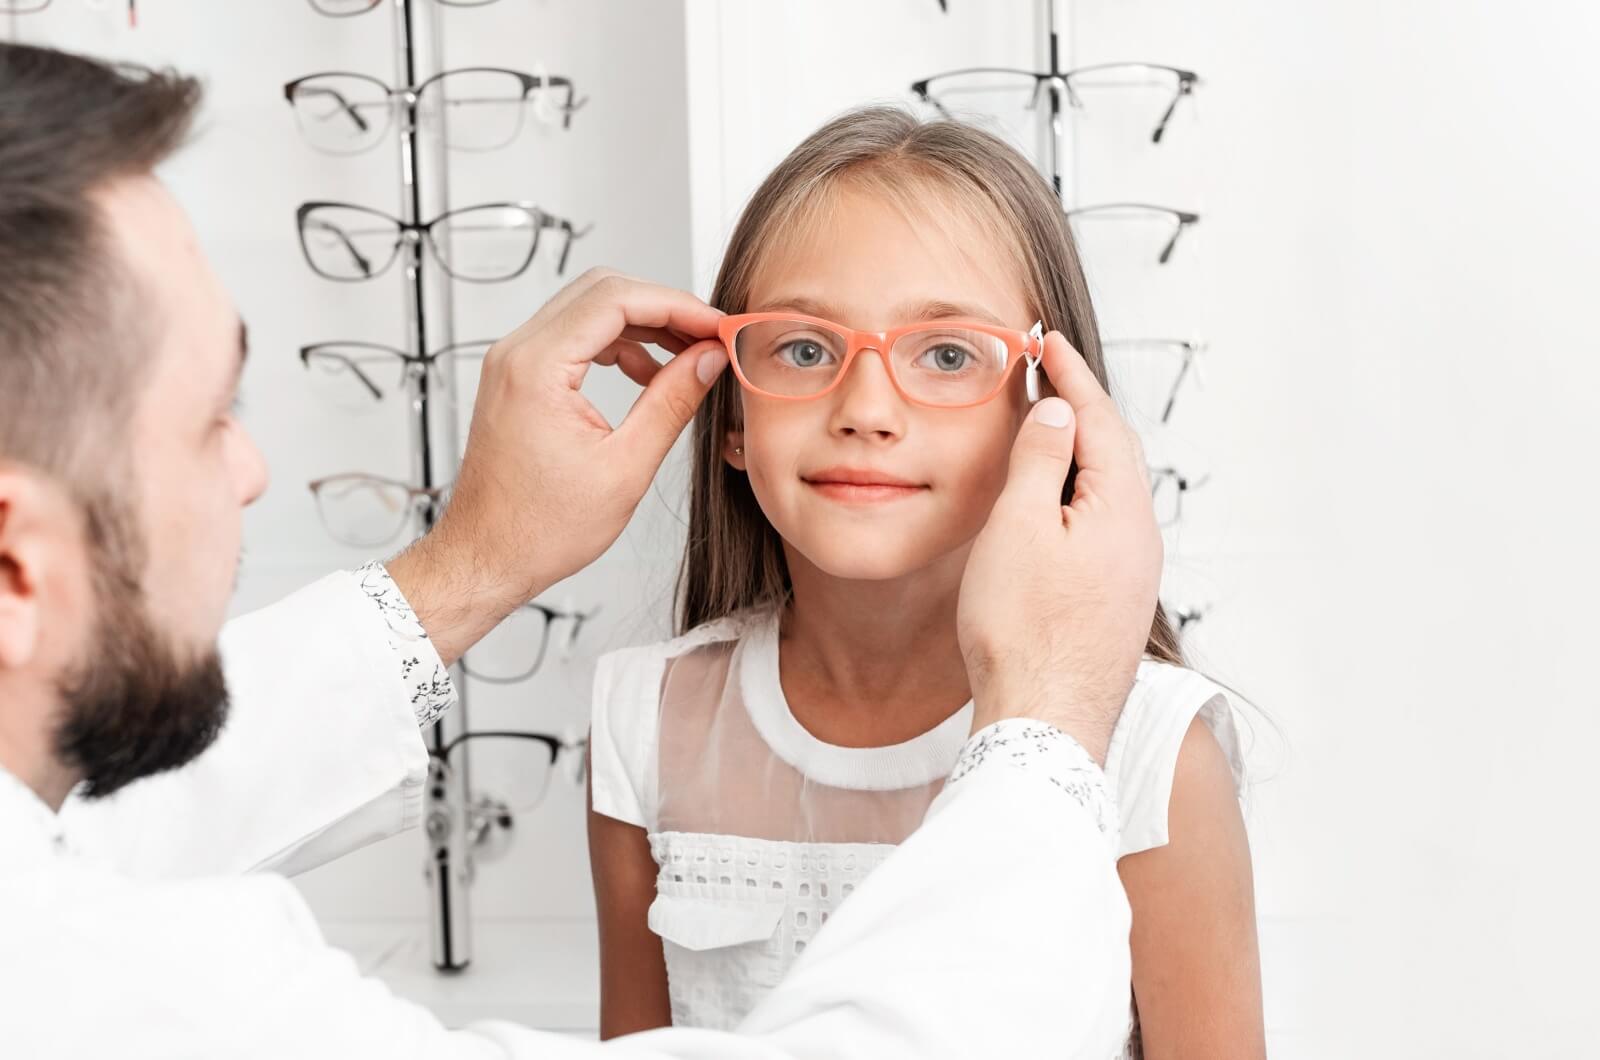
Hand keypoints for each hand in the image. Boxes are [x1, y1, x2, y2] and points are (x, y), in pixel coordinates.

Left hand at [388, 269, 728, 664]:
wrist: (486, 557)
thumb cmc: (539, 528)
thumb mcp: (624, 468)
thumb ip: (671, 403)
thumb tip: (708, 359)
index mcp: (536, 368)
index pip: (615, 299)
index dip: (677, 305)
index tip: (717, 326)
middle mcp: (516, 353)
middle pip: (601, 291)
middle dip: (662, 308)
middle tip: (708, 337)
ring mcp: (513, 363)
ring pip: (588, 309)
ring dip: (641, 325)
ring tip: (686, 359)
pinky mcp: (517, 377)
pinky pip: (573, 337)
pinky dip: (616, 344)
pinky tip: (648, 375)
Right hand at [957, 332, 1161, 763]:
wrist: (1046, 724)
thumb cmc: (1023, 630)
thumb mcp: (1018, 527)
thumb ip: (1040, 459)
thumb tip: (1060, 409)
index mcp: (1122, 508)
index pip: (1099, 418)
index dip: (1070, 375)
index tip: (1046, 341)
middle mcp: (1141, 538)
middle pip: (1114, 452)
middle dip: (1080, 409)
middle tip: (1046, 376)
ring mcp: (1133, 575)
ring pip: (1109, 492)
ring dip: (1077, 455)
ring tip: (1042, 433)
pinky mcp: (1115, 604)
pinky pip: (1102, 527)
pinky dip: (1075, 498)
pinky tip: (1048, 508)